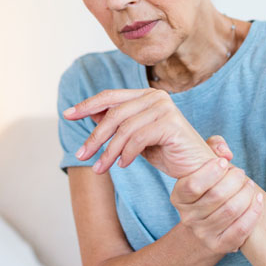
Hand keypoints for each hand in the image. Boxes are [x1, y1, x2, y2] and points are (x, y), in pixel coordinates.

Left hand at [63, 89, 216, 178]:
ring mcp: (165, 108)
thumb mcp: (137, 139)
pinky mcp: (170, 123)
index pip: (110, 96)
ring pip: (124, 129)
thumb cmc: (169, 153)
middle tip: (81, 155)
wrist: (198, 169)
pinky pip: (138, 139)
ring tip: (100, 168)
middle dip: (94, 137)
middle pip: (113, 114)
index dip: (87, 105)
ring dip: (108, 152)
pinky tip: (124, 165)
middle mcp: (156, 97)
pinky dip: (127, 154)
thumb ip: (118, 125)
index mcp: (146, 95)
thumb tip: (90, 115)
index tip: (67, 115)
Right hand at [170, 147, 263, 254]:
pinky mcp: (220, 246)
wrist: (206, 227)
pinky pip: (241, 229)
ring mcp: (203, 234)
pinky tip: (258, 201)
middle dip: (235, 180)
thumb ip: (211, 148)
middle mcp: (188, 218)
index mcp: (179, 197)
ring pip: (232, 210)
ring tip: (250, 186)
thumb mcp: (203, 167)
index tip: (225, 163)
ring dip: (246, 194)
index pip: (192, 185)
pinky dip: (254, 213)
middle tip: (241, 174)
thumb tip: (224, 151)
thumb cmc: (209, 188)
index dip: (211, 171)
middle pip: (217, 196)